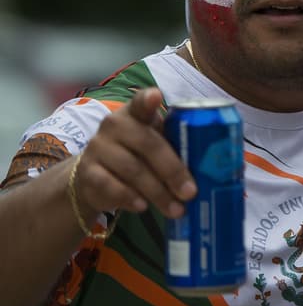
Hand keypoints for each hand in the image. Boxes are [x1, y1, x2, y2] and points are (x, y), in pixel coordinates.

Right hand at [70, 88, 195, 219]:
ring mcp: (98, 147)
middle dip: (173, 171)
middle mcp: (114, 125)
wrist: (95, 179)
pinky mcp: (86, 171)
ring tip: (177, 209)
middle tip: (191, 192)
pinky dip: (129, 197)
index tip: (156, 96)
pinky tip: (143, 207)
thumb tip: (213, 169)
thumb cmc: (137, 157)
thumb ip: (176, 148)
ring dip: (158, 193)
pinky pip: (110, 185)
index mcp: (136, 114)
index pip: (140, 102)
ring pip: (133, 169)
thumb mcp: (156, 147)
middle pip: (148, 144)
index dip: (148, 100)